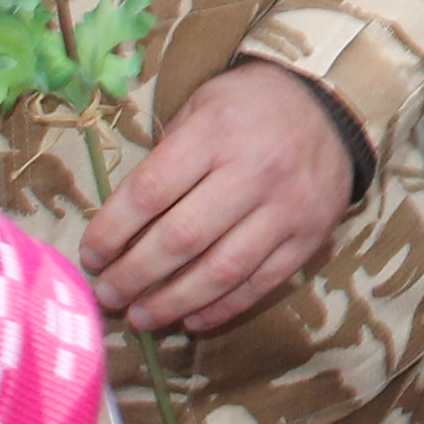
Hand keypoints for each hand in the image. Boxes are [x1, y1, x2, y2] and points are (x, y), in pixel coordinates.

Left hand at [82, 62, 353, 335]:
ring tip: (140, 317)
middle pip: (181, 238)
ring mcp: (286, 209)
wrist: (332, 105)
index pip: (150, 192)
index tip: (91, 256)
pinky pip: (260, 283)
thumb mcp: (201, 105)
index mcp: (216, 132)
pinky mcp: (309, 237)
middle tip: (107, 296)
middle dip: (134, 275)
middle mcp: (253, 172)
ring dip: (173, 302)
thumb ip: (166, 155)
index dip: (112, 231)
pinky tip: (190, 318)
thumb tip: (123, 223)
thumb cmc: (250, 105)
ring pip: (221, 270)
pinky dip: (221, 307)